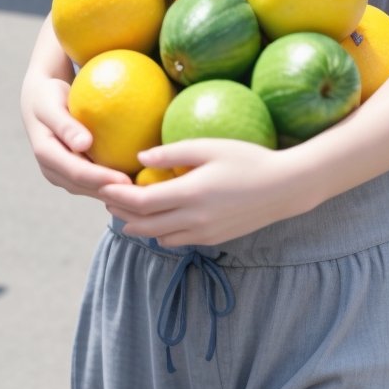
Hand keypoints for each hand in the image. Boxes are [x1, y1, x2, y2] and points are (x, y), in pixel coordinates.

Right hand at [20, 74, 132, 198]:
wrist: (40, 102)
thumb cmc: (48, 97)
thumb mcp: (51, 104)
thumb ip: (65, 124)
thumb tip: (83, 144)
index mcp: (46, 154)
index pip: (77, 172)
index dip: (101, 179)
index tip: (127, 181)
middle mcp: (53, 171)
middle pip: (86, 187)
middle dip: (113, 193)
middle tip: (142, 193)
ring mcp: (63, 175)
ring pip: (92, 190)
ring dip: (116, 194)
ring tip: (143, 192)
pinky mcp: (74, 174)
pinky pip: (96, 182)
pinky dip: (115, 184)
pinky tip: (138, 180)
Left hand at [100, 138, 313, 246]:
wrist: (284, 188)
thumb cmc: (248, 160)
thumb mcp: (209, 147)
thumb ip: (173, 152)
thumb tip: (141, 157)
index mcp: (190, 194)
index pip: (141, 202)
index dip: (118, 196)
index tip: (104, 186)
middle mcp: (193, 219)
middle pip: (143, 224)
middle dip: (122, 212)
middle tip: (109, 198)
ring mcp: (204, 233)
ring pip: (158, 237)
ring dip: (141, 225)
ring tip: (132, 208)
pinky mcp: (214, 240)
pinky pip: (178, 241)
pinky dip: (162, 231)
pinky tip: (162, 217)